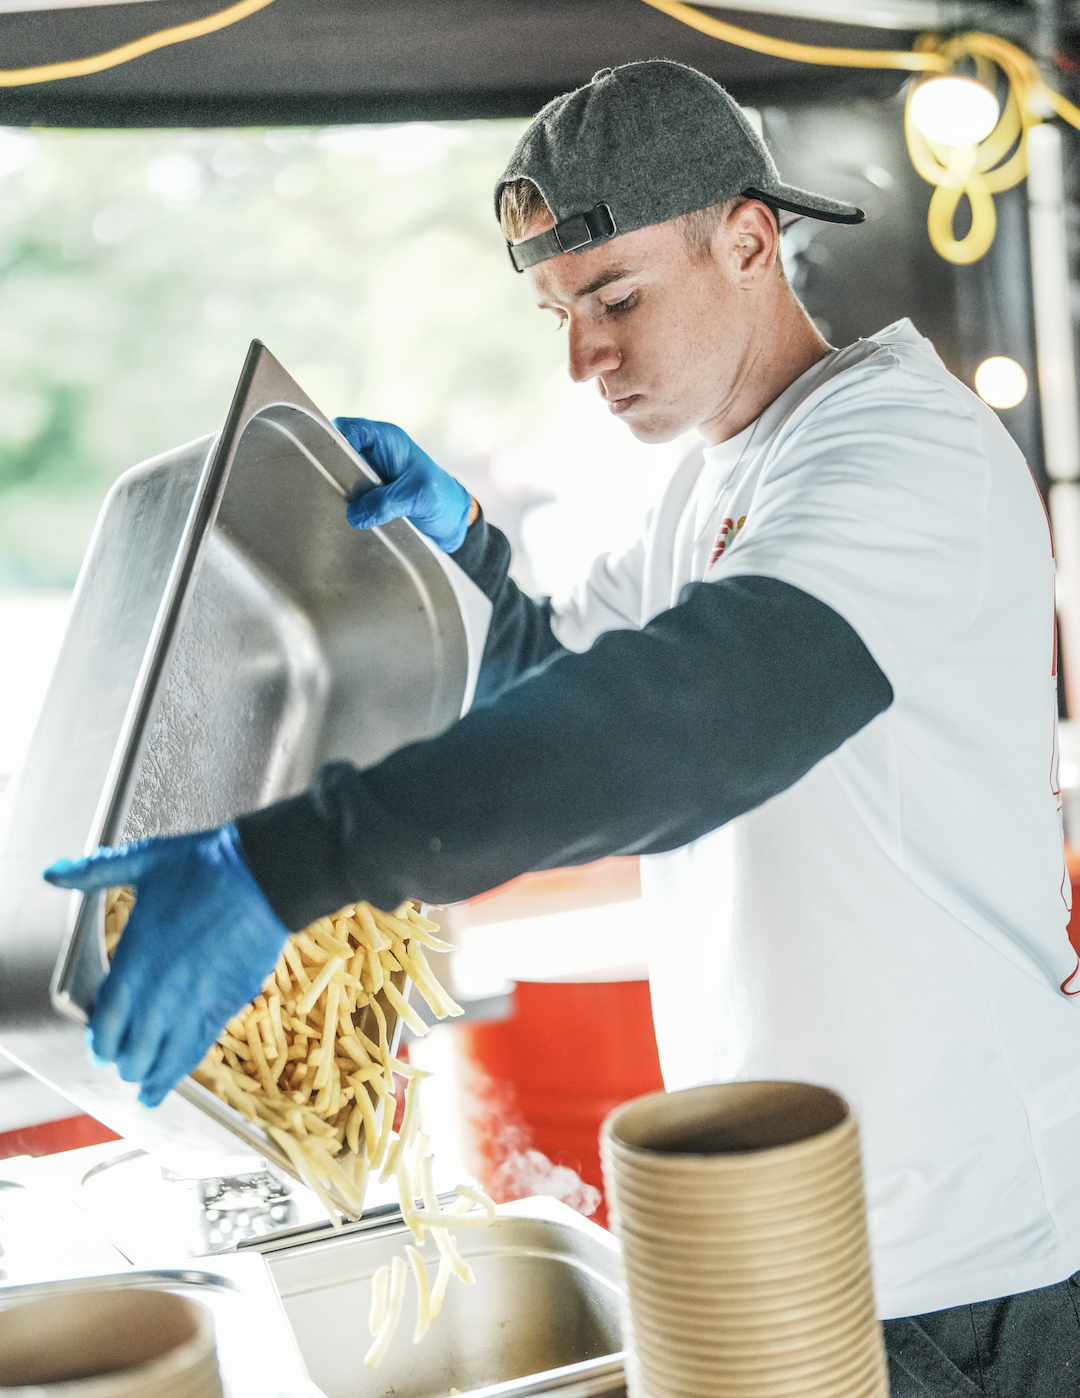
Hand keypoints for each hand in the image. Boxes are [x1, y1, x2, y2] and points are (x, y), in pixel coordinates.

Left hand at [44, 823, 288, 1107]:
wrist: (260, 875)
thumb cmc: (202, 866)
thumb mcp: (143, 862)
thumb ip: (95, 873)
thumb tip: (53, 874)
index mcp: (134, 959)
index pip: (105, 1022)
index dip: (100, 1042)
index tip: (100, 1048)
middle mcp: (160, 990)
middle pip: (133, 1049)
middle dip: (125, 1062)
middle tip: (123, 1064)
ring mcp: (194, 1001)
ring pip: (165, 1057)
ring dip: (151, 1075)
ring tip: (144, 1088)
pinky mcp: (226, 1003)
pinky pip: (199, 1047)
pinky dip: (182, 1069)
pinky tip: (172, 1080)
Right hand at [334, 416, 473, 552]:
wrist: (452, 521)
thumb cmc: (442, 499)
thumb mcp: (416, 498)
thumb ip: (384, 503)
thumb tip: (353, 514)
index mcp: (387, 439)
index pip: (350, 428)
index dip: (337, 442)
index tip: (334, 466)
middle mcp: (374, 452)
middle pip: (337, 451)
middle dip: (332, 470)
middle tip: (333, 491)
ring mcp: (369, 473)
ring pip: (338, 474)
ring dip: (338, 491)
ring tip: (338, 507)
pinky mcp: (367, 493)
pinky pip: (347, 494)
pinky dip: (345, 505)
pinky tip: (347, 517)